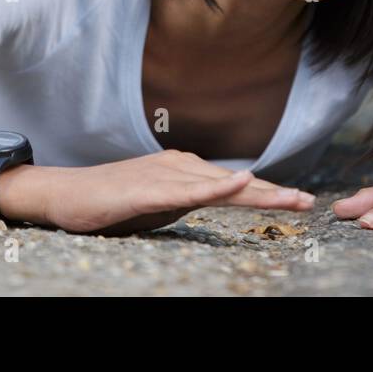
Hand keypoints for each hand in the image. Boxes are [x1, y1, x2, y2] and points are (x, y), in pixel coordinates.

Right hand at [38, 149, 315, 235]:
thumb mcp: (158, 205)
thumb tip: (215, 202)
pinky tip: (240, 184)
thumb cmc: (109, 202)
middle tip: (309, 200)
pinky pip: (188, 191)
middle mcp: (179, 166)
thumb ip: (187, 201)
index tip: (300, 200)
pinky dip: (217, 188)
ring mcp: (163, 176)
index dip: (267, 192)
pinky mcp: (147, 191)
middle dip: (273, 192)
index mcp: (183, 170)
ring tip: (289, 198)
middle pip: (234, 183)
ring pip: (219, 186)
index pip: (232, 184)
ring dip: (257, 192)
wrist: (64, 194)